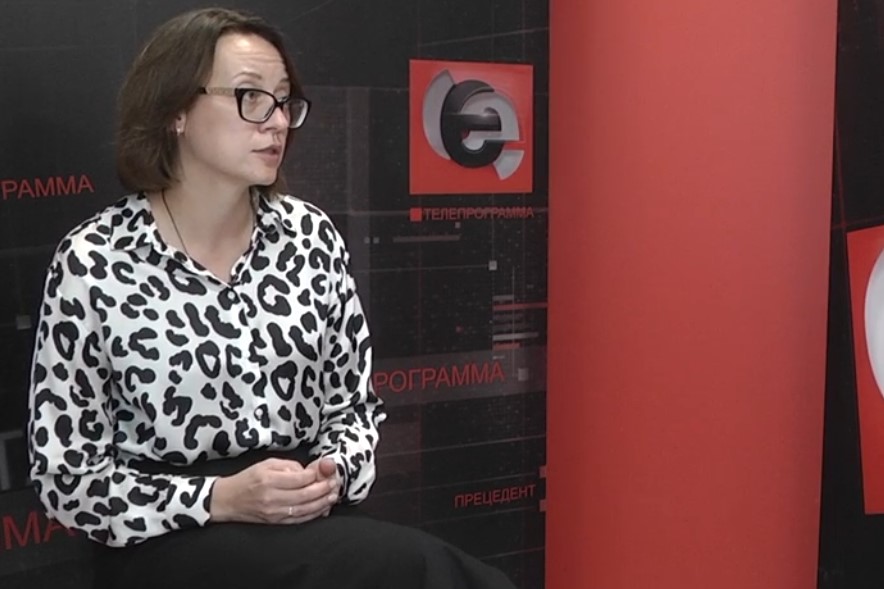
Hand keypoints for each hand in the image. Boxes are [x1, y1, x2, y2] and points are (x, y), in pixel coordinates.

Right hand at [209, 457, 338, 524]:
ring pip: (304, 509)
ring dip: (321, 503)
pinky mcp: (275, 522)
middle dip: (323, 489)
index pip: (299, 478)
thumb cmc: (247, 479)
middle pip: (305, 495)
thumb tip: (308, 471)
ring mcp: (274, 512)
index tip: (323, 470)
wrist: (227, 500)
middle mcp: (272, 497)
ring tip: (332, 496)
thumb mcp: (266, 464)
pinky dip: (312, 514)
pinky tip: (321, 508)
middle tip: (334, 484)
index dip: (315, 475)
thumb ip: (288, 466)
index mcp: (269, 479)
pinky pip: (298, 519)